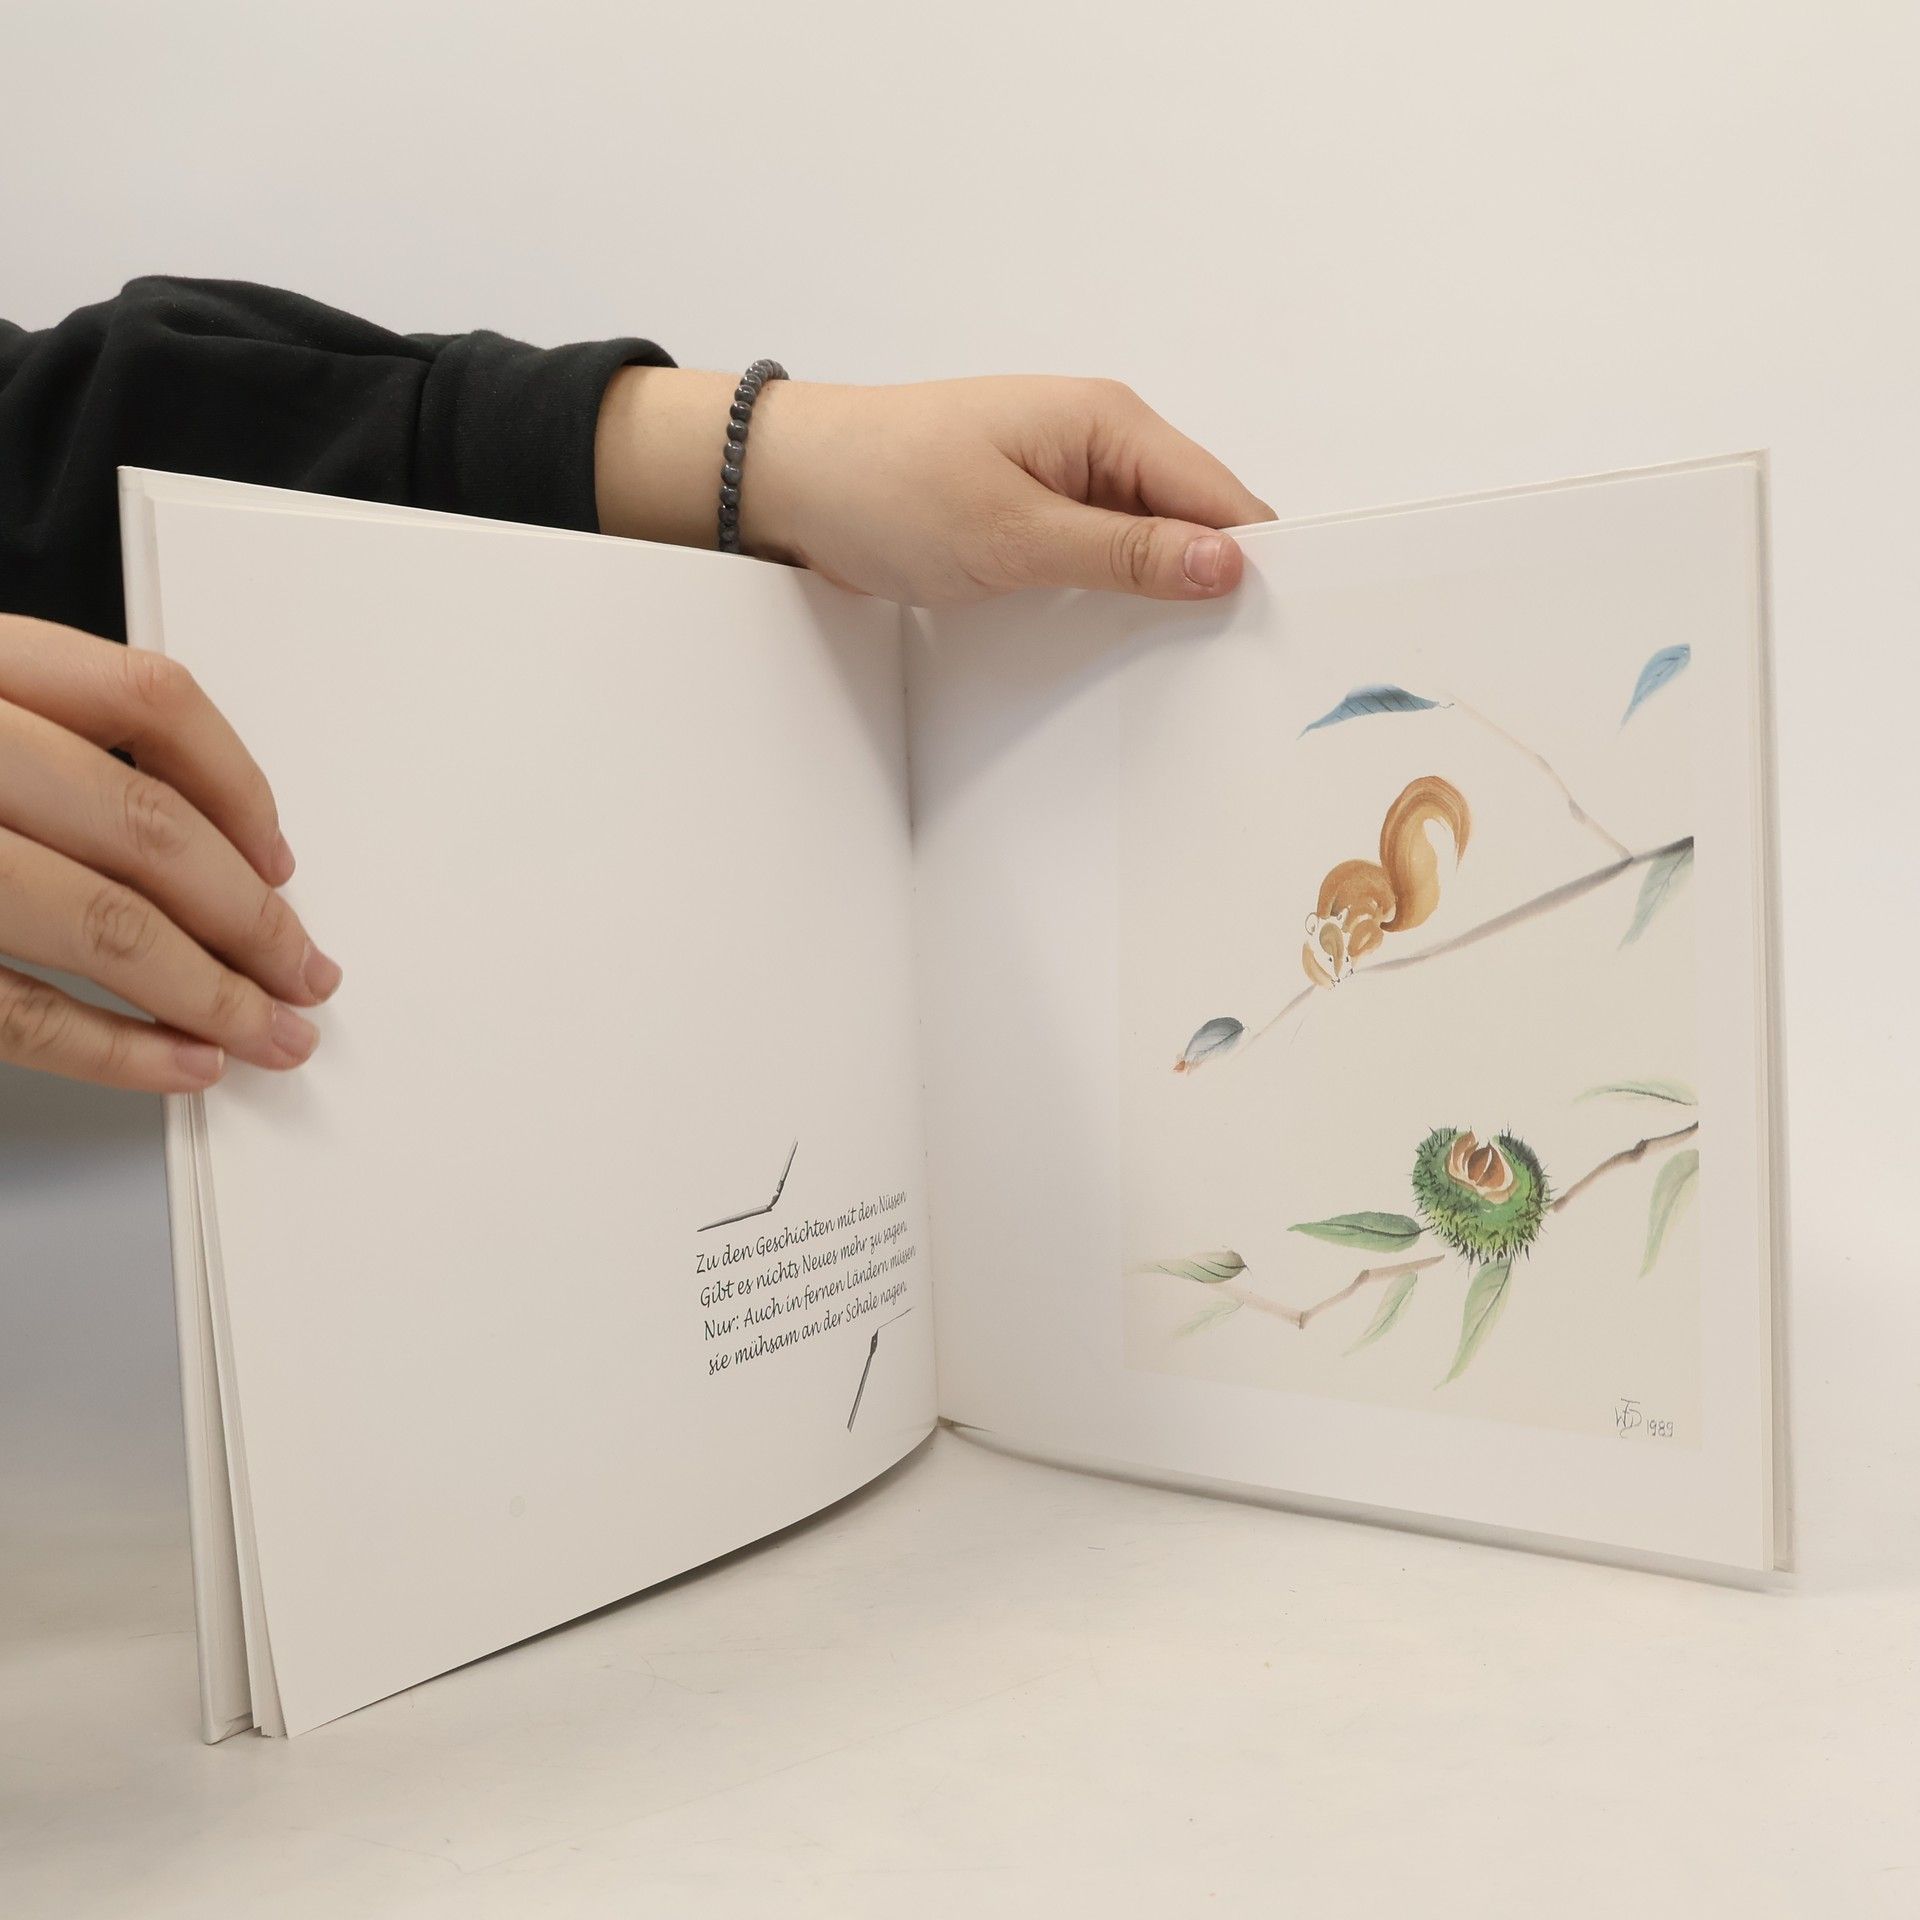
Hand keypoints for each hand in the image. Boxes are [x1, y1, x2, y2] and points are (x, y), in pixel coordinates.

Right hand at [0, 615, 339, 1091]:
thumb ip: (65, 750)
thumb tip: (227, 853)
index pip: (147, 699)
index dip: (236, 785)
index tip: (284, 862)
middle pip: (146, 827)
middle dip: (252, 918)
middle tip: (311, 975)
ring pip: (105, 924)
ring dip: (213, 996)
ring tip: (274, 1037)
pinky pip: (24, 1012)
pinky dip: (119, 1051)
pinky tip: (186, 1064)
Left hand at [596, 371, 1273, 604]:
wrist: (792, 486)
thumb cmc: (887, 486)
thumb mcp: (1013, 532)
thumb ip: (1123, 552)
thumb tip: (1225, 563)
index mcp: (1109, 423)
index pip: (1221, 496)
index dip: (1257, 563)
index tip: (1280, 636)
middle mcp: (1099, 443)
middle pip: (1194, 521)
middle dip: (1214, 586)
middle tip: (1232, 672)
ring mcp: (1065, 480)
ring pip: (1149, 544)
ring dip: (1160, 598)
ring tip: (1185, 670)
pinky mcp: (1034, 516)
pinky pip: (1101, 557)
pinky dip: (1113, 597)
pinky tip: (1118, 646)